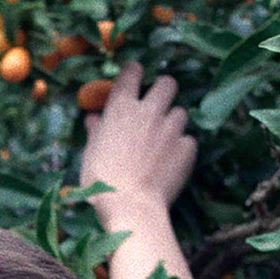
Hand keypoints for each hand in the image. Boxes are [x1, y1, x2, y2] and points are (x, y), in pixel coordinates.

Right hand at [79, 63, 196, 228]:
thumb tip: (93, 119)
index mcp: (121, 108)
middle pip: (167, 83)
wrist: (130, 206)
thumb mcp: (91, 153)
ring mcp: (171, 128)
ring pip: (180, 112)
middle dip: (163, 90)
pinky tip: (171, 161)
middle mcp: (149, 111)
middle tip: (157, 105)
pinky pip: (188, 140)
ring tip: (164, 139)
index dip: (133, 72)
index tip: (134, 76)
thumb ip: (96, 131)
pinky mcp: (187, 148)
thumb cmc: (102, 181)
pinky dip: (181, 147)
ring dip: (173, 122)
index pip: (131, 72)